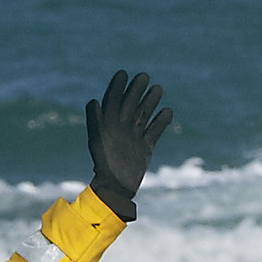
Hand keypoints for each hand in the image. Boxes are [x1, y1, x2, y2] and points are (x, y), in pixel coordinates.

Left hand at [85, 71, 171, 218]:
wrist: (116, 187)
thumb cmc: (104, 164)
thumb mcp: (97, 140)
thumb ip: (95, 120)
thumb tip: (93, 101)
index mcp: (109, 124)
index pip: (113, 100)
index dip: (117, 86)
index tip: (123, 73)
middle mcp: (122, 128)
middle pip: (130, 104)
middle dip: (136, 89)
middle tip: (144, 77)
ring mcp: (134, 137)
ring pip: (144, 114)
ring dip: (150, 101)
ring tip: (157, 89)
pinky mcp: (145, 148)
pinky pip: (155, 131)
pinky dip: (162, 122)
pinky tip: (168, 112)